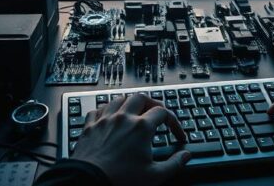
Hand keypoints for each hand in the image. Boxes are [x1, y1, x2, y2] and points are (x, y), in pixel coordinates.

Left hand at [71, 93, 190, 185]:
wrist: (88, 181)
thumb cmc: (120, 179)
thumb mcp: (154, 176)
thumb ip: (174, 164)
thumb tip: (186, 156)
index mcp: (141, 127)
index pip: (163, 112)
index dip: (174, 122)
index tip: (176, 135)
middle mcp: (123, 118)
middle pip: (141, 97)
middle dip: (152, 103)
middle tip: (157, 114)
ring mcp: (105, 120)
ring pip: (119, 99)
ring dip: (130, 103)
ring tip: (135, 112)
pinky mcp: (90, 126)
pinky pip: (98, 108)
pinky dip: (107, 110)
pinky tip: (110, 117)